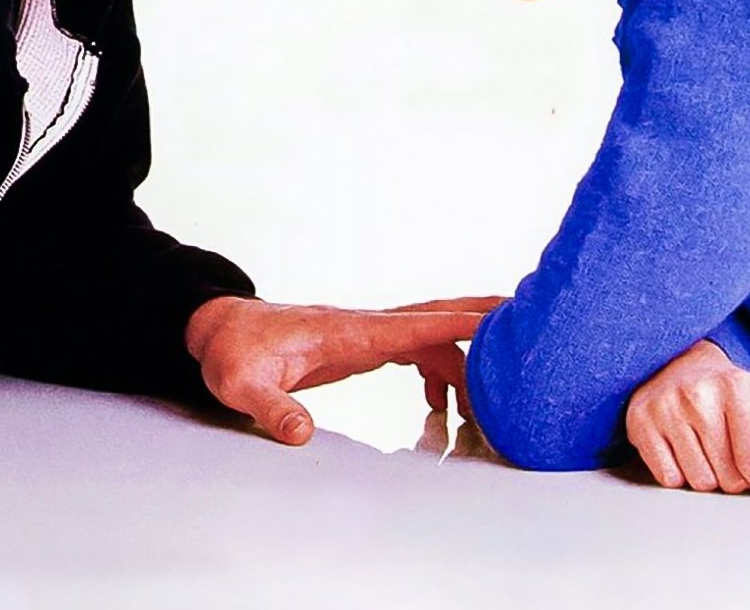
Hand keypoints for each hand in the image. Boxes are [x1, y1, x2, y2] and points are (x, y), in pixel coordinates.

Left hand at [184, 296, 491, 446]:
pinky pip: (415, 352)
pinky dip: (440, 371)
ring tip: (493, 395)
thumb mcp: (242, 384)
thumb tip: (300, 435)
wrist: (220, 331)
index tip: (503, 320)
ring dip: (465, 359)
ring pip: (430, 336)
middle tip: (529, 317)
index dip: (459, 323)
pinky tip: (441, 406)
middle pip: (436, 315)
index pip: (415, 324)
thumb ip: (272, 409)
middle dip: (481, 317)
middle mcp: (366, 326)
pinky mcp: (361, 346)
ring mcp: (366, 334)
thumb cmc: (233, 352)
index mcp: (349, 331)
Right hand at [625, 339, 749, 494]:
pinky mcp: (640, 420)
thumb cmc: (725, 391)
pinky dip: (677, 473)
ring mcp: (665, 406)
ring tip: (704, 449)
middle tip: (728, 453)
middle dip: (734, 478)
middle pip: (728, 479)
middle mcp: (698, 394)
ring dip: (706, 477)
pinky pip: (668, 479)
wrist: (679, 360)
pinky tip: (680, 448)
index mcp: (737, 388)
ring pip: (698, 483)